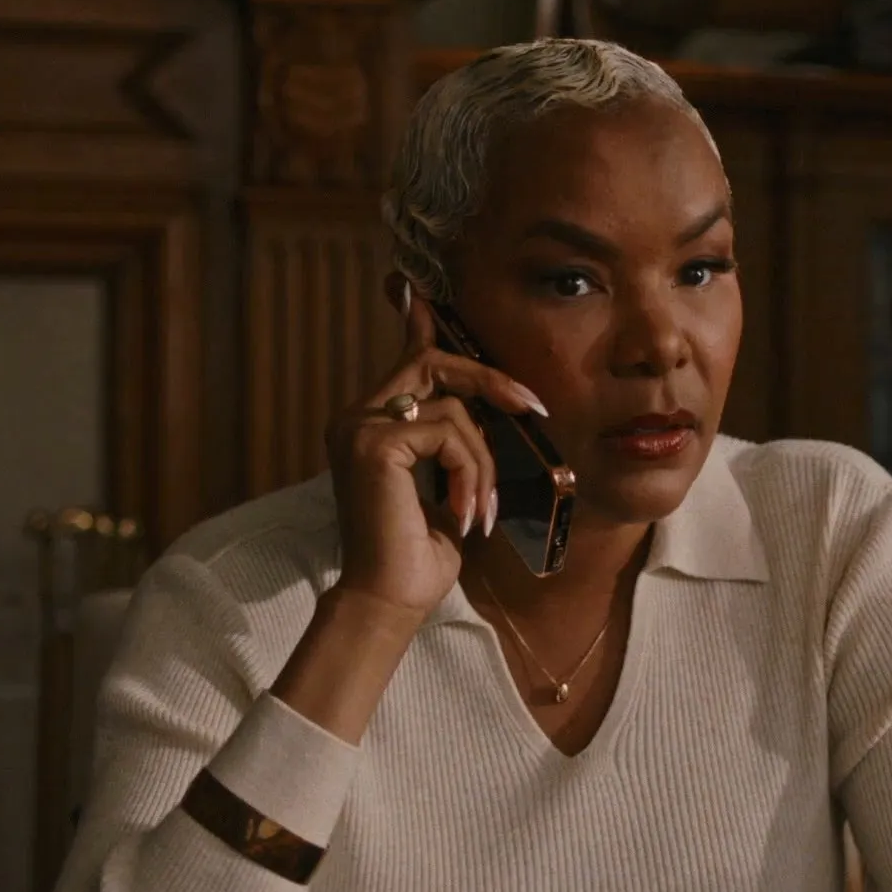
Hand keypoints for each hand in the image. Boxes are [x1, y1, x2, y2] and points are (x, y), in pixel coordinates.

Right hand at [323, 284, 547, 619]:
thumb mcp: (446, 484)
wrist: (392, 599)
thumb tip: (474, 412)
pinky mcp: (375, 443)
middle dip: (492, 382)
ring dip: (482, 461)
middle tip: (535, 406)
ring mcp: (361, 427)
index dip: (422, 324)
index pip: (407, 358)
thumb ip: (452, 442)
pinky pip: (449, 432)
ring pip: (454, 407)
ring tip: (478, 509)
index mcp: (370, 424)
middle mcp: (356, 417)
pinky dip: (470, 473)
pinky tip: (464, 515)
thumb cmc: (421, 552)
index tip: (421, 292)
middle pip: (435, 364)